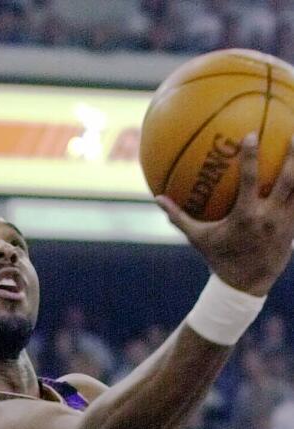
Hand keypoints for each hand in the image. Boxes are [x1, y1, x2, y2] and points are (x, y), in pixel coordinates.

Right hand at [157, 133, 293, 295]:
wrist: (245, 286)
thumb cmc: (219, 259)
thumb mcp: (198, 239)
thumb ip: (179, 217)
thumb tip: (157, 198)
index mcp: (245, 217)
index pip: (250, 180)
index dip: (251, 156)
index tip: (251, 134)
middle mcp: (268, 217)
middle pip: (287, 180)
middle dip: (293, 155)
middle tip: (292, 132)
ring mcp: (285, 223)